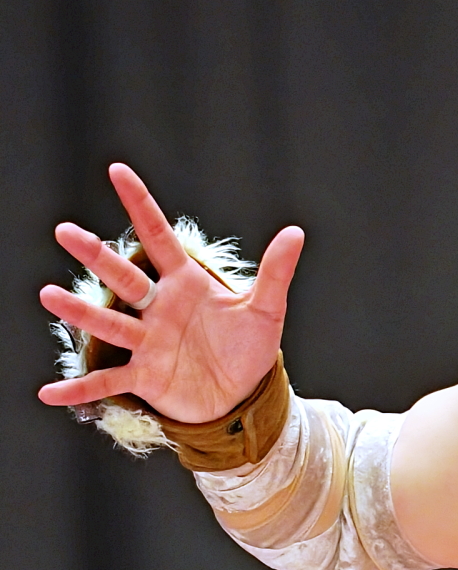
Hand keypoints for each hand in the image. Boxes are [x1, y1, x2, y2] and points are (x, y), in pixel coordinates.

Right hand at [37, 162, 303, 424]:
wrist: (240, 397)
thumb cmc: (247, 349)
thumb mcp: (266, 311)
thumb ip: (275, 272)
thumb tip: (296, 232)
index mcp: (185, 284)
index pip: (159, 237)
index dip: (140, 205)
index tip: (117, 171)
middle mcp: (158, 308)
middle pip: (124, 277)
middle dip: (96, 256)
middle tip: (64, 231)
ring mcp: (148, 343)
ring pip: (111, 324)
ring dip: (80, 312)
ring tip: (48, 295)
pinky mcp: (144, 378)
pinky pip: (108, 383)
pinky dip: (80, 390)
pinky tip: (49, 394)